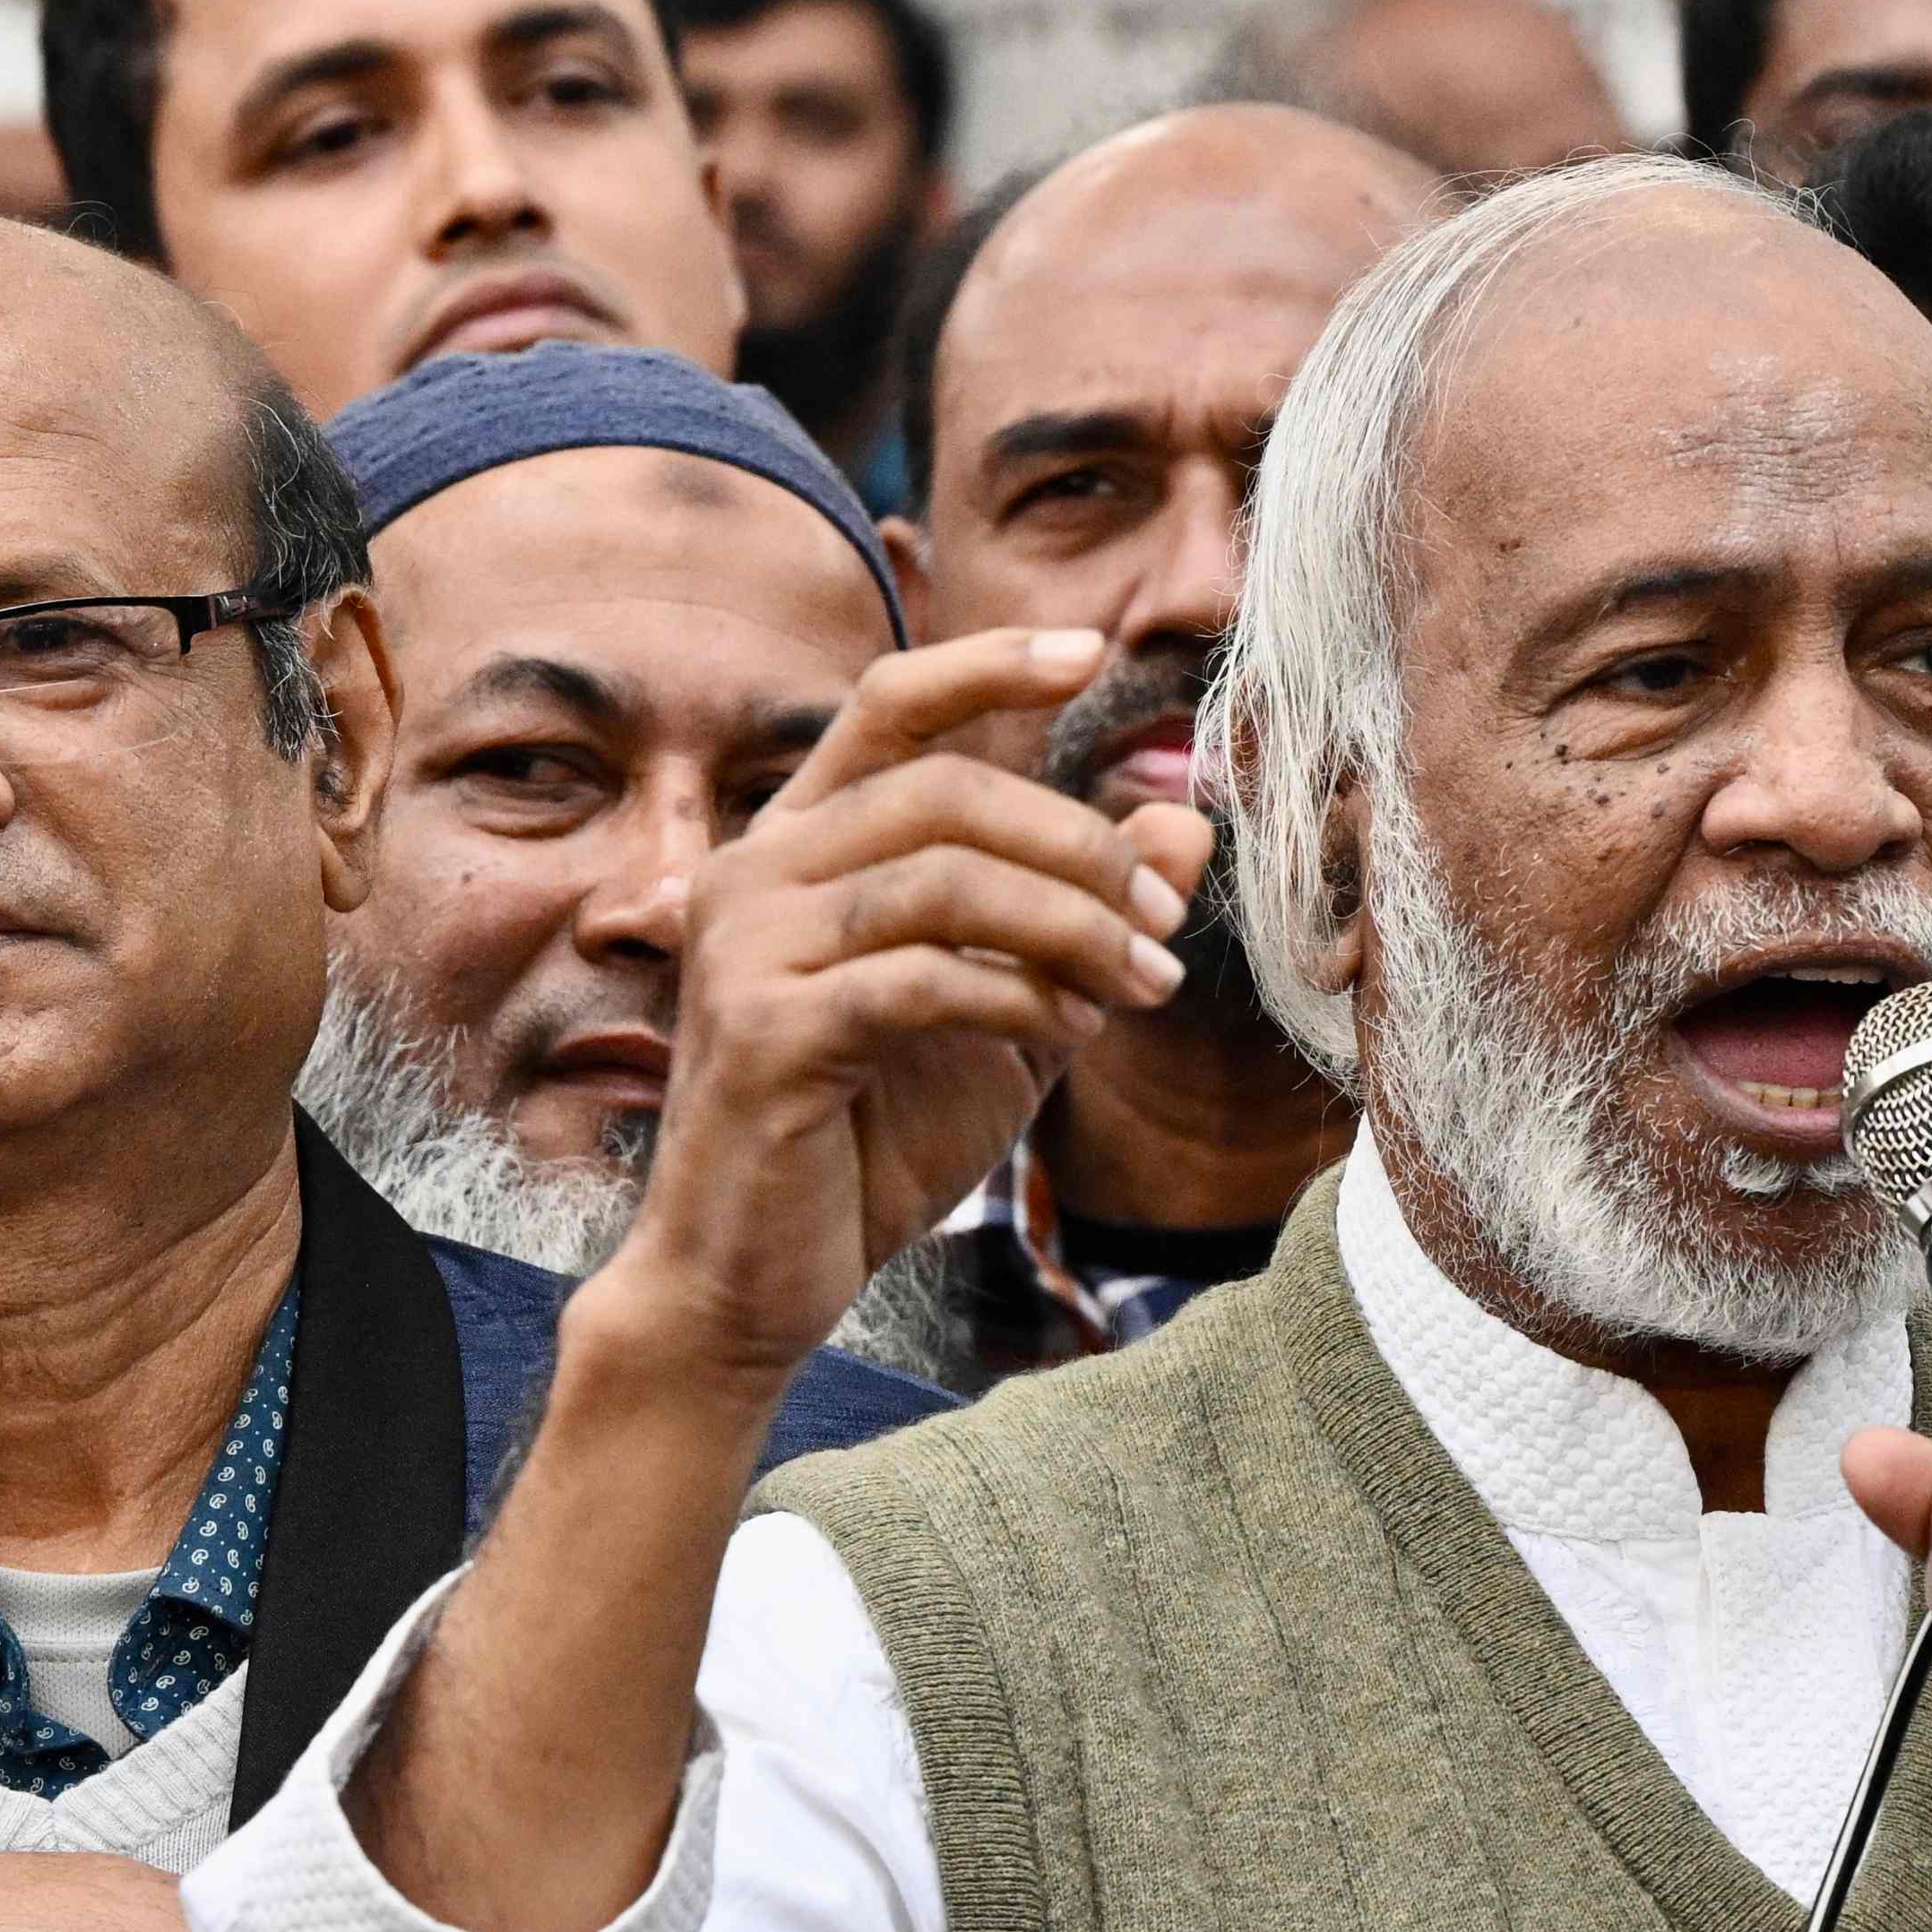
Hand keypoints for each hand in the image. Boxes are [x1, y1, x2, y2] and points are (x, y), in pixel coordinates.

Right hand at [595, 626, 1209, 1388]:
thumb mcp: (1013, 1014)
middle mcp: (754, 871)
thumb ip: (1084, 918)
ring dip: (1073, 929)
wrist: (760, 1280)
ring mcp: (746, 946)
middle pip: (946, 792)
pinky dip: (1018, 998)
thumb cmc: (875, 1141)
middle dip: (1081, 848)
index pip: (888, 705)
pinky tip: (1064, 1037)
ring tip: (1141, 990)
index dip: (987, 665)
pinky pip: (921, 978)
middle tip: (1164, 927)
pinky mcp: (763, 1029)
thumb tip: (1185, 822)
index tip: (1091, 651)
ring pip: (944, 880)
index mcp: (801, 844)